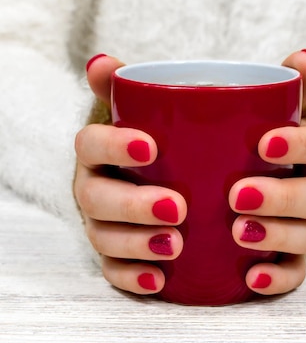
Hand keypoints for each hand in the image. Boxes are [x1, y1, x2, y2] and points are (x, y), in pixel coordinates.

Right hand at [73, 55, 186, 294]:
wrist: (164, 179)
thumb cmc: (164, 144)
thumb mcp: (161, 114)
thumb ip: (144, 88)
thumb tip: (109, 61)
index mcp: (100, 150)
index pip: (91, 143)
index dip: (114, 145)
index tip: (152, 147)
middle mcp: (93, 187)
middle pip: (96, 198)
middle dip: (132, 205)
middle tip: (177, 207)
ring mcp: (101, 224)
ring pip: (103, 238)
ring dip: (135, 244)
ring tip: (175, 245)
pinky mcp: (115, 256)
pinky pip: (112, 272)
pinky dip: (132, 278)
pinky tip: (159, 281)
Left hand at [229, 50, 305, 295]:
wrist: (241, 182)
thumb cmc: (251, 146)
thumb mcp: (262, 115)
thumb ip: (281, 87)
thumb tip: (305, 58)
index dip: (300, 145)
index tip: (263, 143)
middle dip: (282, 198)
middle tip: (237, 195)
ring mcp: (305, 228)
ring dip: (276, 237)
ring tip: (237, 232)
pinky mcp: (288, 260)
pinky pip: (293, 275)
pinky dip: (276, 279)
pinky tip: (251, 279)